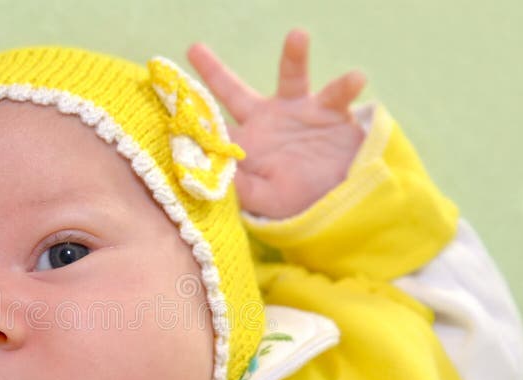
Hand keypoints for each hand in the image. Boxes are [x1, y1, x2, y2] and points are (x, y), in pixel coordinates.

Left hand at [187, 29, 366, 218]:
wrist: (344, 200)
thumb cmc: (301, 201)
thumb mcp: (268, 200)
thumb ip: (242, 189)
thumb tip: (214, 176)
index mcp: (246, 146)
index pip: (212, 130)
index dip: (191, 119)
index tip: (168, 102)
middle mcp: (266, 122)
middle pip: (234, 92)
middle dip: (214, 71)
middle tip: (193, 48)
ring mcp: (298, 111)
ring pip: (291, 77)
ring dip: (294, 56)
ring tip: (298, 35)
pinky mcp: (330, 110)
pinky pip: (338, 93)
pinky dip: (346, 84)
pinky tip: (355, 78)